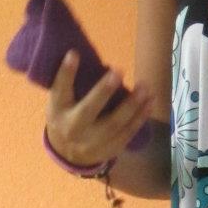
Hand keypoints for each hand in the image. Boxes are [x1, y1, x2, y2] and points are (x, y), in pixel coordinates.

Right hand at [45, 51, 155, 165]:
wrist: (68, 154)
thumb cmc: (67, 116)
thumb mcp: (61, 102)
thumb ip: (72, 85)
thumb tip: (92, 57)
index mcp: (58, 111)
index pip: (60, 90)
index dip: (66, 73)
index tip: (74, 53)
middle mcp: (73, 128)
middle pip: (89, 110)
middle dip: (104, 91)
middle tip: (119, 71)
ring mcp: (91, 142)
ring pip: (114, 123)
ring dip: (132, 104)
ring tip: (145, 86)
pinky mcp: (108, 150)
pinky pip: (127, 133)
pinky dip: (140, 118)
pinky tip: (149, 103)